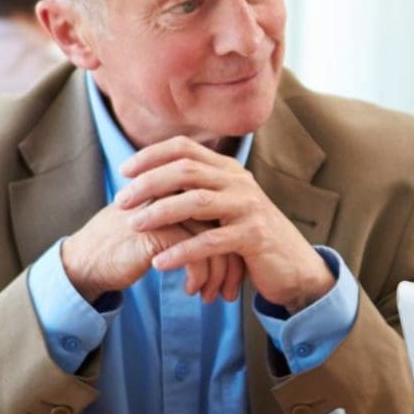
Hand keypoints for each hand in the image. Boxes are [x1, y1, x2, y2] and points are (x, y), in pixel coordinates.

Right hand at [57, 195, 244, 306]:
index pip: (221, 215)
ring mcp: (165, 211)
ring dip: (217, 276)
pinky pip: (195, 255)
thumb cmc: (123, 248)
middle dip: (232, 263)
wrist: (85, 261)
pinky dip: (198, 277)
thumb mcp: (159, 228)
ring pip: (213, 242)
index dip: (232, 245)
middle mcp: (175, 194)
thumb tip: (221, 238)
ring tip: (211, 297)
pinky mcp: (156, 231)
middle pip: (222, 227)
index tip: (235, 273)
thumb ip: (185, 222)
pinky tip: (191, 290)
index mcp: (178, 189)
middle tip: (230, 291)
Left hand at [118, 137, 330, 310]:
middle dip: (148, 184)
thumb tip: (150, 181)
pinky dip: (182, 251)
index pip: (184, 148)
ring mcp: (248, 207)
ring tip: (134, 227)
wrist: (292, 265)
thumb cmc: (248, 237)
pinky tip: (160, 262)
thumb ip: (197, 190)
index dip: (151, 155)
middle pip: (186, 170)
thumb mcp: (224, 206)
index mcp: (228, 170)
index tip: (123, 171)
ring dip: (159, 213)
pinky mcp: (253, 236)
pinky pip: (210, 241)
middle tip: (121, 202)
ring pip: (195, 202)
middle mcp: (238, 182)